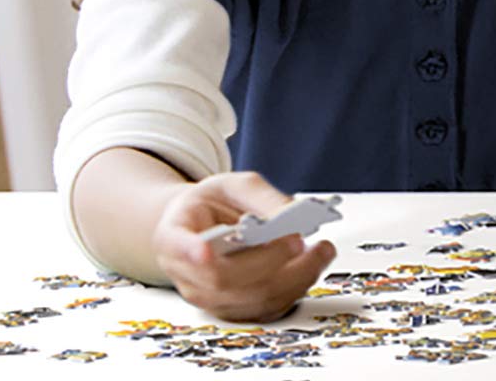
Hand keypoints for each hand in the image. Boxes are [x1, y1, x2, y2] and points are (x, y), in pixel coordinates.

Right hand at [151, 172, 336, 321]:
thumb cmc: (214, 205)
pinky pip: (268, 309)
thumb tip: (292, 213)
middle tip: (299, 239)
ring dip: (294, 277)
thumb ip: (261, 196)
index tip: (205, 250)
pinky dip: (297, 288)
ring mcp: (209, 297)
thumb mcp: (233, 185)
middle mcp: (186, 273)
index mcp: (173, 235)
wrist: (204, 226)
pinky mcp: (234, 310)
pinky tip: (313, 265)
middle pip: (225, 278)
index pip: (177, 247)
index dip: (190, 251)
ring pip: (252, 299)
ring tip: (322, 250)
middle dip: (269, 259)